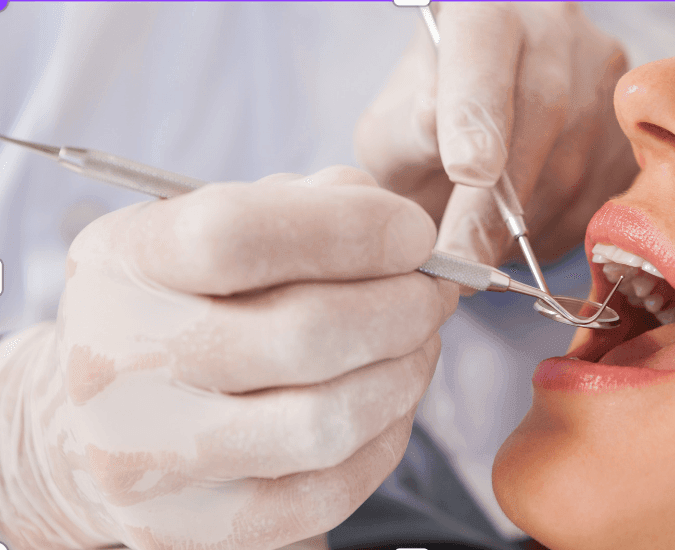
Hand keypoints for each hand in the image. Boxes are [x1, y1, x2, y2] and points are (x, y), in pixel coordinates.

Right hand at [0, 166, 456, 548]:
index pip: (234, 236)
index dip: (350, 228)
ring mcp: (150, 460)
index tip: (414, 232)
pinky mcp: (194, 528)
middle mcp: (117, 365)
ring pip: (326, 424)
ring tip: (418, 344)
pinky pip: (329, 492)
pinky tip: (388, 402)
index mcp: (122, 265)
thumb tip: (404, 231)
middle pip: (302, 335)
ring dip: (404, 375)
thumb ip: (305, 207)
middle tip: (433, 293)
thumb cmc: (184, 304)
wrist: (100, 417)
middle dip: (403, 308)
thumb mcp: (215, 226)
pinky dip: (385, 441)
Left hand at [356, 2, 638, 267]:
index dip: (478, 112)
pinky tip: (522, 233)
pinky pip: (603, 193)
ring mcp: (601, 73)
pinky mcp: (629, 128)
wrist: (476, 129)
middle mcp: (552, 29)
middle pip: (543, 113)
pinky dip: (557, 230)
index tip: (467, 172)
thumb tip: (433, 123)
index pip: (484, 50)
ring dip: (525, 224)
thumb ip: (404, 132)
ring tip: (480, 246)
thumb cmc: (423, 132)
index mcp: (482, 13)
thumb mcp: (391, 131)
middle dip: (497, 203)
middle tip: (462, 258)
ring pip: (576, 161)